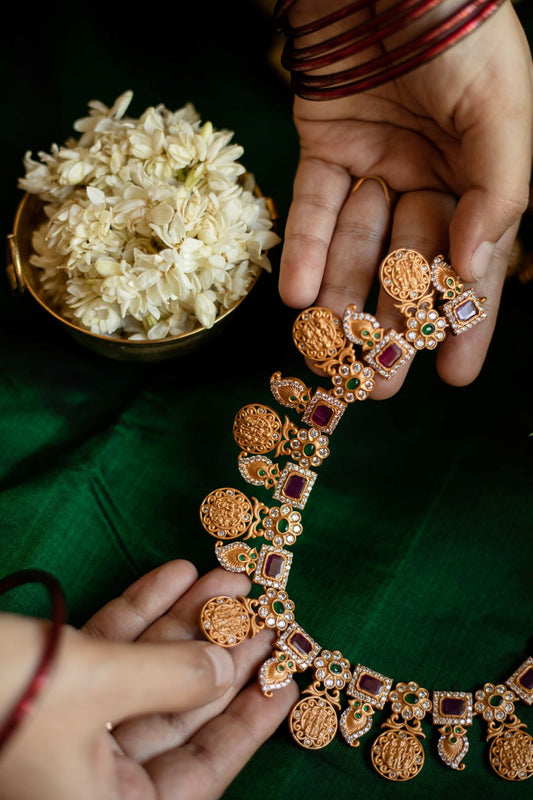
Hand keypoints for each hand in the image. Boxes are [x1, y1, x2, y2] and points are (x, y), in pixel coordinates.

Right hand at [0, 560, 296, 799]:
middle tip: (263, 612)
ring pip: (144, 673)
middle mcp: (88, 779)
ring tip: (227, 578)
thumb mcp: (94, 684)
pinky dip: (138, 612)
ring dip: (184, 621)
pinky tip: (173, 572)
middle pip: (177, 711)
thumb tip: (229, 669)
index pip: (200, 772)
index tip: (287, 677)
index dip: (248, 723)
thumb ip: (170, 677)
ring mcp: (67, 730)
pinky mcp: (49, 686)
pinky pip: (107, 651)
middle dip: (219, 653)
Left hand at [279, 0, 532, 396]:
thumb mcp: (500, 108)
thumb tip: (478, 265)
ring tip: (327, 349)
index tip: (453, 375)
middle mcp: (426, 179)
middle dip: (392, 325)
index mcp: (480, 177)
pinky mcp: (323, 149)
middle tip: (376, 383)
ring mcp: (373, 167)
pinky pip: (313, 206)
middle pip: (408, 267)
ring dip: (342, 297)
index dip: (465, 321)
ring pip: (356, 245)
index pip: (473, 266)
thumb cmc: (463, 31)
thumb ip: (499, 190)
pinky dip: (304, 248)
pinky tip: (297, 296)